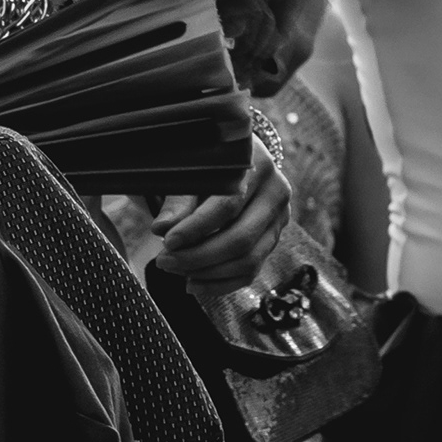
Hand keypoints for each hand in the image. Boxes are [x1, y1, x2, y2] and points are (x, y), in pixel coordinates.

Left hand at [150, 139, 291, 294]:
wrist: (236, 157)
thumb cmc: (206, 159)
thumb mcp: (191, 167)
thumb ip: (179, 198)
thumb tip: (161, 229)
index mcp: (256, 164)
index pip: (227, 205)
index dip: (196, 228)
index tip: (167, 241)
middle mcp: (276, 192)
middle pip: (241, 238)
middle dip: (199, 256)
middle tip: (164, 261)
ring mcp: (279, 219)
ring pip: (248, 260)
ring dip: (207, 272)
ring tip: (175, 270)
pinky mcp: (273, 239)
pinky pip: (251, 271)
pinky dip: (221, 283)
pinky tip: (193, 283)